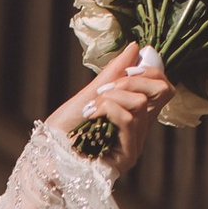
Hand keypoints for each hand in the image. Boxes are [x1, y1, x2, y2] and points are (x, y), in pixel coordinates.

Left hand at [50, 53, 166, 173]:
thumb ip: (113, 74)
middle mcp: (138, 130)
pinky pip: (129, 119)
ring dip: (112, 96)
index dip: (150, 69)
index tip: (126, 69)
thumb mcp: (88, 95)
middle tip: (105, 88)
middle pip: (164, 91)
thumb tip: (136, 47)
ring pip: (140, 102)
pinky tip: (90, 115)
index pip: (162, 87)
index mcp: (133, 115)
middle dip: (134, 78)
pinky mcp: (127, 156)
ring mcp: (134, 144)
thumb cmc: (61, 132)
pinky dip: (108, 109)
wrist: (43, 160)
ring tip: (90, 107)